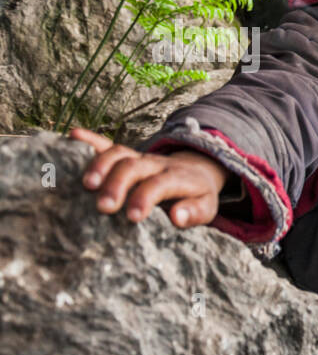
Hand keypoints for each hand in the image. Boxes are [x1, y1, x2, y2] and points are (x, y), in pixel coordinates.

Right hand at [69, 126, 230, 228]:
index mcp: (177, 178)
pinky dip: (90, 140)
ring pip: (118, 153)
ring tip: (86, 185)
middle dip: (117, 184)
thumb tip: (177, 217)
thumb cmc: (197, 195)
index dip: (145, 198)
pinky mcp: (127, 155)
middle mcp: (156, 164)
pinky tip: (74, 136)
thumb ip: (194, 213)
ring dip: (100, 165)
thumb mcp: (206, 207)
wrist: (196, 171)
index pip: (159, 184)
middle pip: (133, 166)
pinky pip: (107, 144)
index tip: (132, 217)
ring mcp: (140, 157)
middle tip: (103, 207)